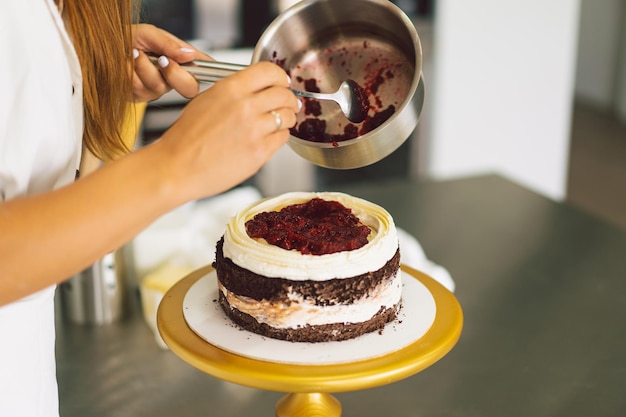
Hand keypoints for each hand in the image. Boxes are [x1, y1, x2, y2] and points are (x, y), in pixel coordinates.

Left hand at [131, 24, 210, 101]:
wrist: (102, 48)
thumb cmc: (127, 38)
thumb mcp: (148, 32)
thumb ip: (169, 44)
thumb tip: (189, 55)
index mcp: (180, 59)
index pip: (205, 68)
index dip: (211, 72)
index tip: (207, 69)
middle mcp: (171, 76)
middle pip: (190, 89)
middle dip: (175, 74)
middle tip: (162, 60)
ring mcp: (157, 89)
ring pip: (160, 87)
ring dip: (144, 67)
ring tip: (134, 54)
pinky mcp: (140, 96)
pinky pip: (139, 89)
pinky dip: (129, 72)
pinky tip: (127, 65)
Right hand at [153, 61, 302, 200]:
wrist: (178, 167)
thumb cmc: (186, 138)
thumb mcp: (206, 100)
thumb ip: (234, 91)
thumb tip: (257, 88)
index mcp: (230, 89)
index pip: (270, 71)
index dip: (281, 77)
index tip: (283, 82)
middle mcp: (245, 106)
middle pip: (283, 94)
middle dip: (289, 98)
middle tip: (289, 103)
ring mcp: (254, 130)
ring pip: (288, 116)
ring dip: (287, 118)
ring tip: (280, 122)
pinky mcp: (260, 152)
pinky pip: (283, 138)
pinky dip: (280, 136)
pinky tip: (270, 138)